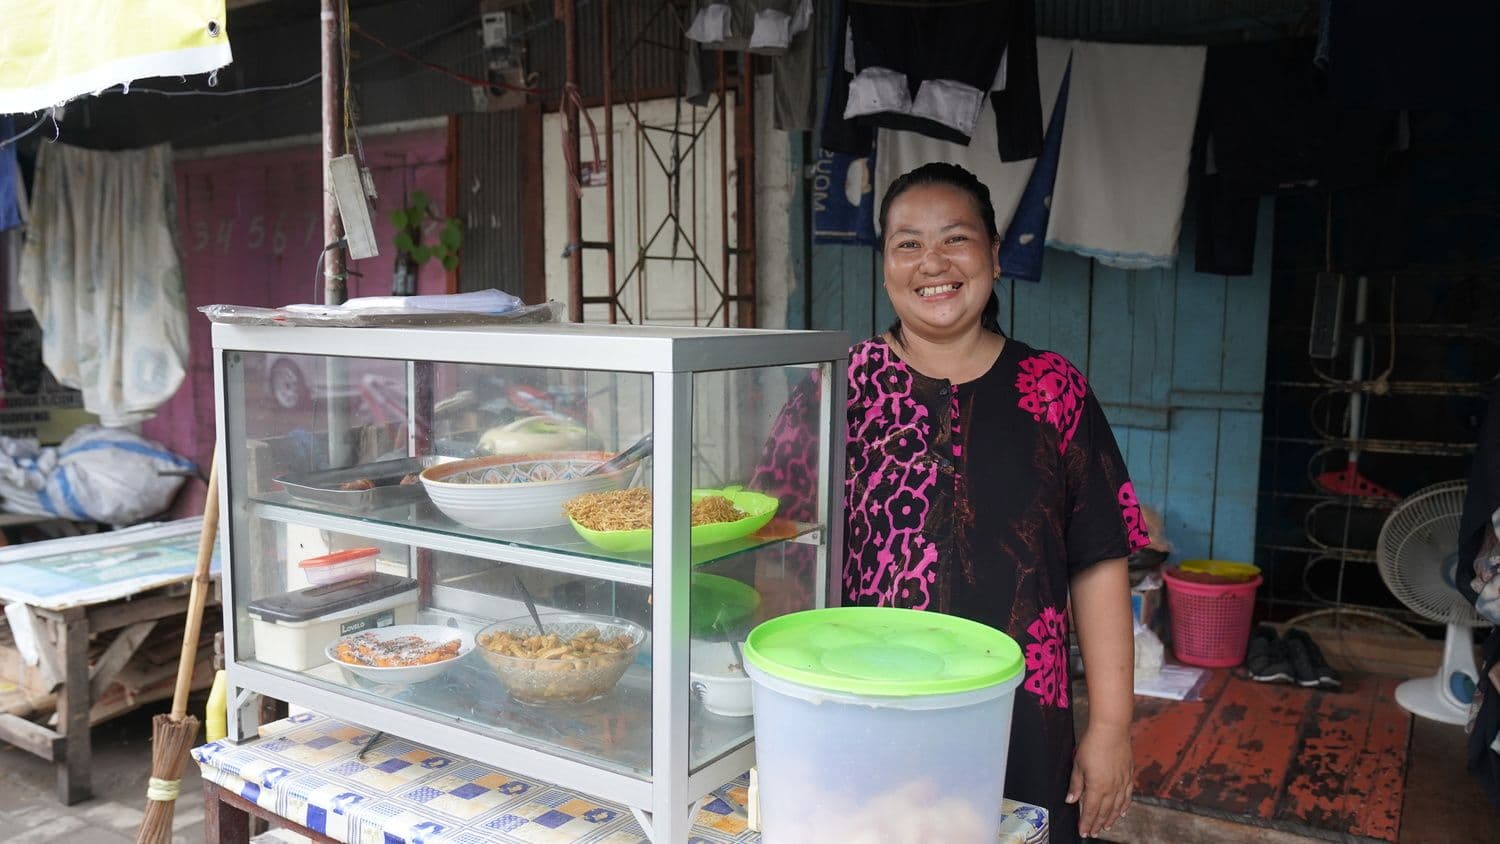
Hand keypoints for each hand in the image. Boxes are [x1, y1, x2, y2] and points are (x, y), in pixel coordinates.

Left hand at [1066, 723, 1132, 838]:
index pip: (1091, 810)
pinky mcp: (1129, 776)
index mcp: (1097, 787)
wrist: (1111, 730)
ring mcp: (1122, 782)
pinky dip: (1124, 806)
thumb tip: (1071, 800)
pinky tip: (1122, 812)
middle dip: (1097, 824)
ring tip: (1106, 827)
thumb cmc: (1092, 745)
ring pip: (1117, 807)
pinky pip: (1128, 796)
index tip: (1083, 832)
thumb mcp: (1078, 764)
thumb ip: (1076, 785)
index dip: (1087, 823)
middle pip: (1104, 812)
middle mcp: (1112, 788)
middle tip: (1093, 833)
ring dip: (1111, 819)